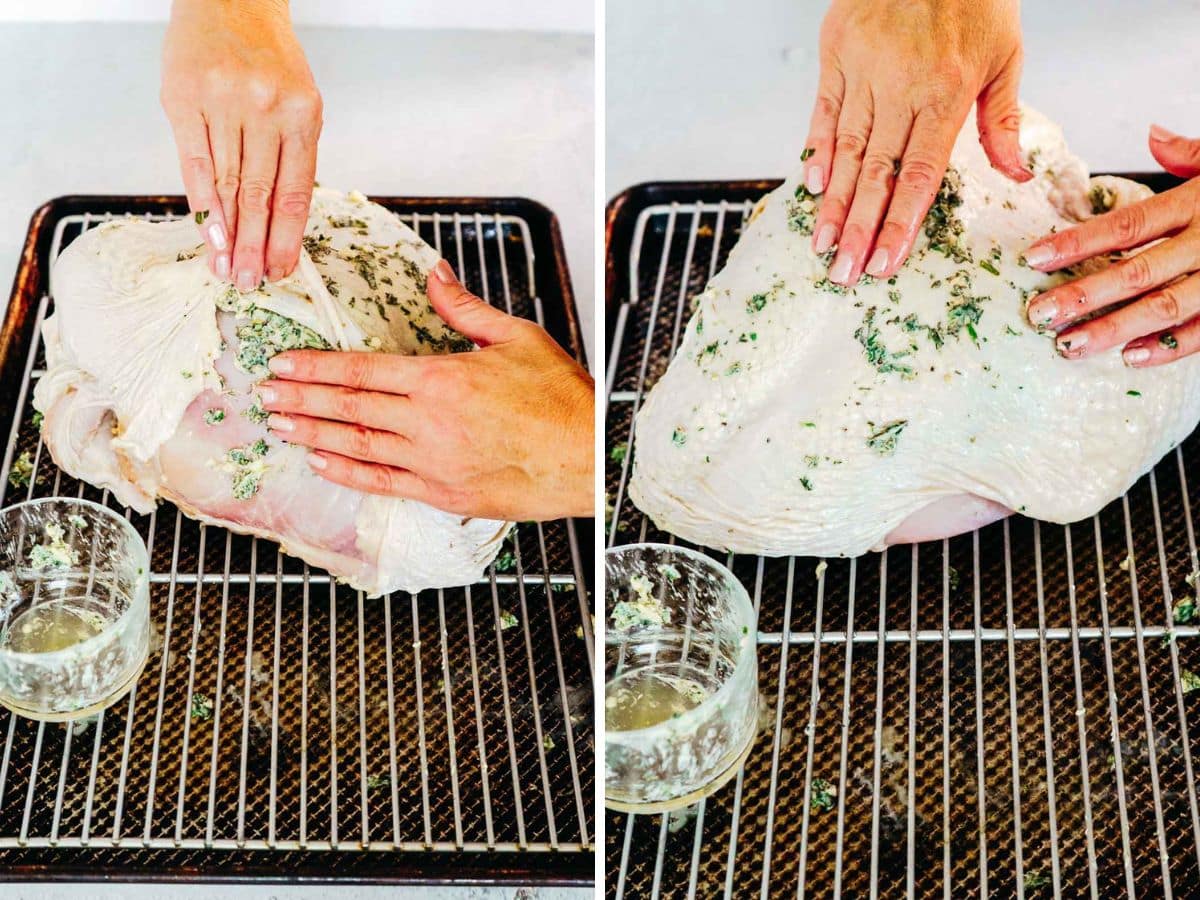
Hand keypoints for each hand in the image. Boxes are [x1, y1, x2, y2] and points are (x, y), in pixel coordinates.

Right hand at [161, 0, 322, 288]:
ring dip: (226, 234)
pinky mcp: (183, 98)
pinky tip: (207, 232)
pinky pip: (194, 161)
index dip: (287, 237)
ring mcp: (222, 102)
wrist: (230, 1)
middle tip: (250, 283)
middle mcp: (264, 108)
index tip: (281, 271)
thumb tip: (278, 224)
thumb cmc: (269, 60)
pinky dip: (201, 201)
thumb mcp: (298, 102)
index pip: (295, 191)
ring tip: (226, 268)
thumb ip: (291, 156)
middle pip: (260, 196)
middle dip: (255, 247)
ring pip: (226, 184)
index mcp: (302, 114)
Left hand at [258, 261, 594, 521]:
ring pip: (357, 446)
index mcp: (442, 379)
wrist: (588, 457)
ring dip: (312, 434)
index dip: (316, 368)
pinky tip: (322, 463)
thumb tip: (434, 276)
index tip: (284, 363)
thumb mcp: (517, 337)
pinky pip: (383, 482)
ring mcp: (433, 462)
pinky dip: (347, 473)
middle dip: (300, 399)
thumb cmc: (560, 400)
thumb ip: (466, 309)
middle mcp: (429, 422)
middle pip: (349, 408)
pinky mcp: (443, 493)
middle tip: (264, 394)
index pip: (362, 371)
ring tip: (279, 425)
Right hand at [802, 0, 1028, 284]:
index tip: (886, 262)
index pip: (920, 173)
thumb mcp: (1006, 54)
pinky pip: (823, 110)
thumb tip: (1016, 175)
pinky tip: (811, 186)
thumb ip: (1003, 120)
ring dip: (833, 203)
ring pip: (845, 149)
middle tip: (844, 274)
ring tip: (824, 246)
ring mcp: (865, 70)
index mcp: (948, 92)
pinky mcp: (838, 53)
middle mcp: (902, 86)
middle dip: (860, 229)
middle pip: (877, 172)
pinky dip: (815, 149)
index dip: (901, 222)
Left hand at [1024, 126, 1199, 365]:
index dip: (1078, 241)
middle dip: (1084, 295)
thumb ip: (1193, 155)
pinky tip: (1130, 357)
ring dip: (1115, 328)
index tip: (1034, 258)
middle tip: (1038, 314)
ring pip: (1167, 305)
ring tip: (1068, 345)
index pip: (1127, 224)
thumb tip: (1153, 135)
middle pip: (1138, 270)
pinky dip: (1169, 347)